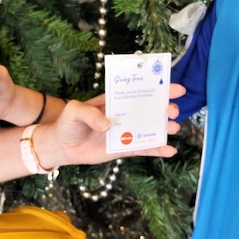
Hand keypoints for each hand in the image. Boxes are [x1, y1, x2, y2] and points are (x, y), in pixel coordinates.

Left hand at [34, 83, 183, 167]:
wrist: (62, 145)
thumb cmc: (67, 123)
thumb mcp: (73, 110)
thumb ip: (88, 113)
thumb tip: (107, 125)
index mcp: (115, 100)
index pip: (139, 91)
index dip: (158, 88)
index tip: (175, 88)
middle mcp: (124, 114)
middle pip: (150, 109)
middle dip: (164, 108)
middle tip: (172, 111)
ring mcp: (126, 132)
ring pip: (150, 128)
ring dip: (164, 128)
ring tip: (174, 128)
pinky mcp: (124, 148)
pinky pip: (143, 148)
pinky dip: (157, 149)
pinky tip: (170, 151)